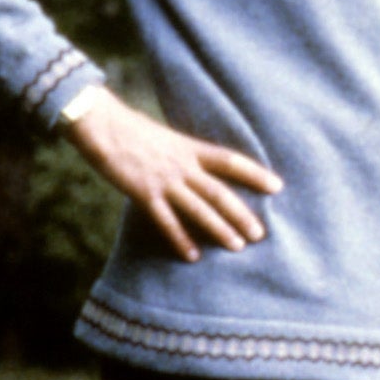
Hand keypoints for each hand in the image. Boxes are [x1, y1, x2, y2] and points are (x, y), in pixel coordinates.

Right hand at [60, 84, 281, 260]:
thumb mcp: (166, 138)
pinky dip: (180, 239)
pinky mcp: (144, 193)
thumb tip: (198, 167)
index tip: (277, 186)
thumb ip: (184, 154)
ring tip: (238, 246)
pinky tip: (193, 256)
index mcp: (190, 148)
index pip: (231, 161)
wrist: (101, 124)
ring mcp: (164, 180)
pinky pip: (167, 221)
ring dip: (220, 229)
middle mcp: (182, 165)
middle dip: (242, 214)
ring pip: (199, 209)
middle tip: (261, 233)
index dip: (255, 174)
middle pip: (220, 192)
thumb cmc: (131, 129)